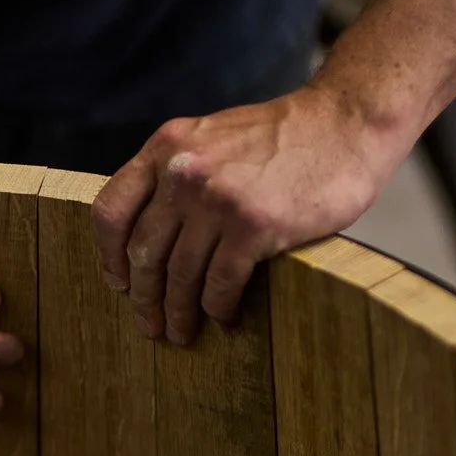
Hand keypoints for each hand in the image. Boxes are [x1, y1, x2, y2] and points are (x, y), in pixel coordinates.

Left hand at [92, 80, 406, 343]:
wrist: (347, 121)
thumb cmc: (284, 136)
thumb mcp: (212, 137)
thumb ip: (178, 172)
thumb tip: (152, 232)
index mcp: (166, 147)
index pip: (110, 209)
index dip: (108, 256)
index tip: (118, 282)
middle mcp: (183, 172)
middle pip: (144, 252)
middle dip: (143, 299)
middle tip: (149, 324)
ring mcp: (217, 199)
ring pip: (180, 274)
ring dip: (178, 313)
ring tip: (180, 334)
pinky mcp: (254, 226)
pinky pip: (220, 283)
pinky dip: (218, 308)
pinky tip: (223, 319)